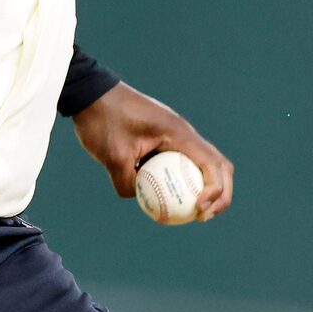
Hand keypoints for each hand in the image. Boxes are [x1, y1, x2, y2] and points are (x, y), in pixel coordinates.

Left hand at [71, 83, 234, 220]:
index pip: (212, 164)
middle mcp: (184, 133)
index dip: (215, 191)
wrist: (91, 93)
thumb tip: (137, 200)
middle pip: (218, 165)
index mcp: (179, 133)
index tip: (199, 210)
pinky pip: (181, 164)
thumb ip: (126, 182)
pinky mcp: (165, 139)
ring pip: (204, 165)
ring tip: (193, 214)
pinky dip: (183, 182)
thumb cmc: (103, 120)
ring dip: (206, 189)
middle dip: (220, 194)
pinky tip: (168, 201)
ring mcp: (176, 136)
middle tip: (204, 217)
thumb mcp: (111, 155)